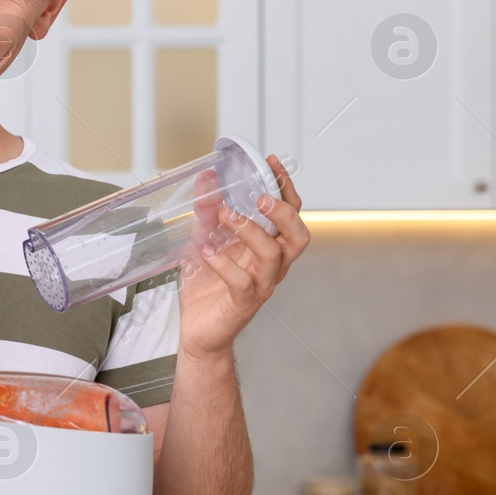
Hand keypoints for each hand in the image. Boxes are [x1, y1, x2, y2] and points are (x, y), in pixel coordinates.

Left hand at [177, 155, 309, 358]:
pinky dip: (224, 264)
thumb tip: (207, 178)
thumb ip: (206, 212)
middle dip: (283, 212)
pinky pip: (242, 283)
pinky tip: (206, 252)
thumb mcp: (203, 240)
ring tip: (225, 216)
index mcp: (267, 247)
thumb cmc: (206, 287)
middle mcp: (271, 266)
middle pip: (297, 236)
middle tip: (258, 197)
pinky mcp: (243, 305)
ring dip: (250, 231)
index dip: (286, 188)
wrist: (198, 331)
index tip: (271, 163)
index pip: (290, 214)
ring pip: (273, 256)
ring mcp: (260, 286)